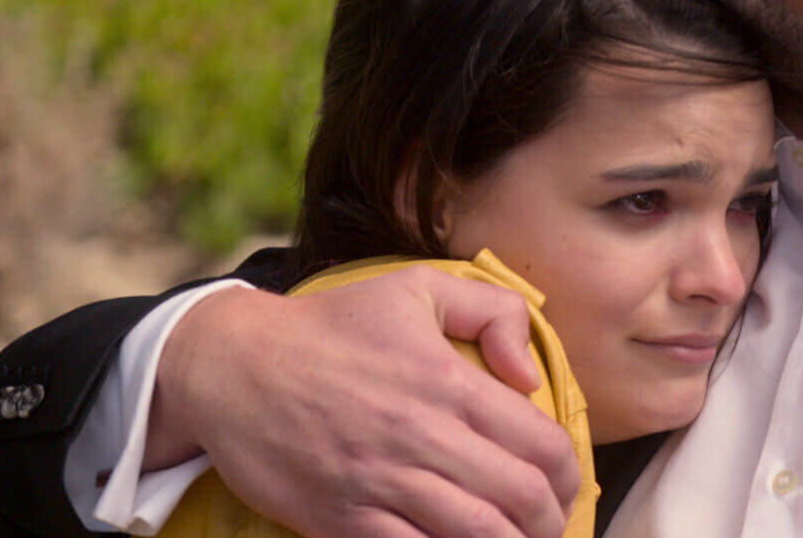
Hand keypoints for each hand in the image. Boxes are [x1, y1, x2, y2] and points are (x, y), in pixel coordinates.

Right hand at [148, 266, 580, 537]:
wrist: (233, 367)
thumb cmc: (330, 326)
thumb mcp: (416, 289)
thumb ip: (492, 310)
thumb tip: (530, 372)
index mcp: (448, 382)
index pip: (542, 445)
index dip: (568, 475)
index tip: (566, 484)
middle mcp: (421, 436)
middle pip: (520, 500)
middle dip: (548, 520)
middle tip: (547, 521)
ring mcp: (381, 483)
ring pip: (476, 536)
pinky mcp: (343, 520)